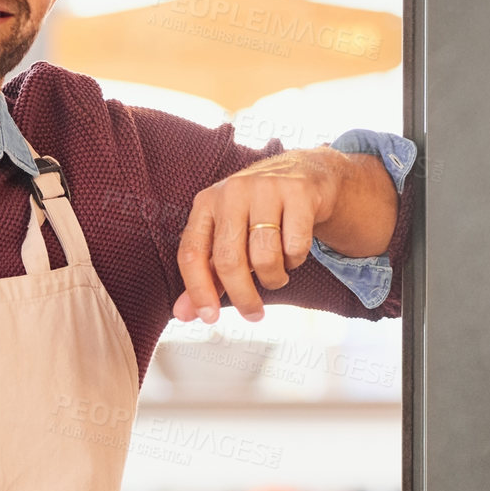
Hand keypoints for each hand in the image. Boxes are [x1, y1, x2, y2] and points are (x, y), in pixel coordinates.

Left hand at [172, 149, 343, 324]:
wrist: (305, 174)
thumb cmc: (259, 212)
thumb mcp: (226, 237)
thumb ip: (206, 276)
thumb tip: (184, 313)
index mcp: (206, 204)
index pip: (192, 253)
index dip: (198, 290)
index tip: (209, 316)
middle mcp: (232, 192)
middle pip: (228, 260)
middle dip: (242, 296)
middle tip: (253, 313)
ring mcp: (266, 188)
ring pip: (265, 257)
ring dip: (273, 278)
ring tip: (276, 273)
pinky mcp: (298, 192)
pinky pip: (295, 246)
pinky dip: (295, 260)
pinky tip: (293, 251)